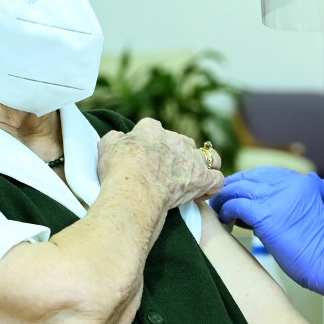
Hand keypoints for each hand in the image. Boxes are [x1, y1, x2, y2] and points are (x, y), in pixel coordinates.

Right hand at [98, 118, 222, 209]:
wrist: (133, 192)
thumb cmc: (118, 172)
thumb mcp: (106, 148)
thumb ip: (114, 138)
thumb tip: (118, 137)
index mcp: (151, 129)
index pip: (154, 129)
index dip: (152, 143)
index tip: (148, 156)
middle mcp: (174, 139)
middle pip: (182, 142)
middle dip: (179, 154)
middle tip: (169, 172)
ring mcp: (191, 158)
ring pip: (208, 156)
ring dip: (204, 165)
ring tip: (196, 177)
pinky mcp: (201, 177)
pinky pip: (217, 179)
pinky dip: (212, 186)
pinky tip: (202, 193)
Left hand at [209, 167, 323, 307]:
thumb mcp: (314, 216)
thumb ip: (296, 203)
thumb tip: (271, 205)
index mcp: (304, 183)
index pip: (267, 174)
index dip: (250, 181)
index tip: (239, 190)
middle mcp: (290, 184)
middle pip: (251, 177)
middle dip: (235, 185)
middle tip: (221, 196)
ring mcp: (278, 198)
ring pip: (240, 187)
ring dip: (226, 196)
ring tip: (218, 206)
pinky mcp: (267, 214)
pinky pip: (237, 205)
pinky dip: (227, 209)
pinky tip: (224, 217)